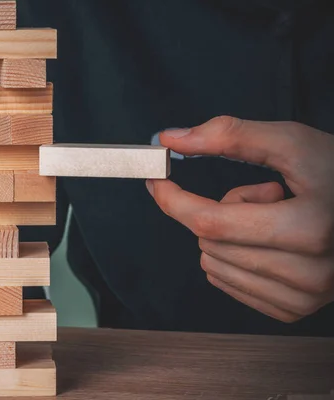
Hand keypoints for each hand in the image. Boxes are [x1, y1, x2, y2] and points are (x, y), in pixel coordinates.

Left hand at [147, 116, 333, 321]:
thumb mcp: (293, 144)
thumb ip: (230, 136)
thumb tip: (172, 139)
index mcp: (309, 229)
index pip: (212, 222)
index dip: (174, 200)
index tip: (157, 182)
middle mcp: (310, 273)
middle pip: (210, 242)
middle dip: (222, 210)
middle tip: (268, 197)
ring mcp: (304, 298)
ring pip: (213, 265)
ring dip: (227, 236)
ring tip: (275, 219)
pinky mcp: (294, 310)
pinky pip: (226, 284)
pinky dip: (232, 258)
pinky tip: (269, 243)